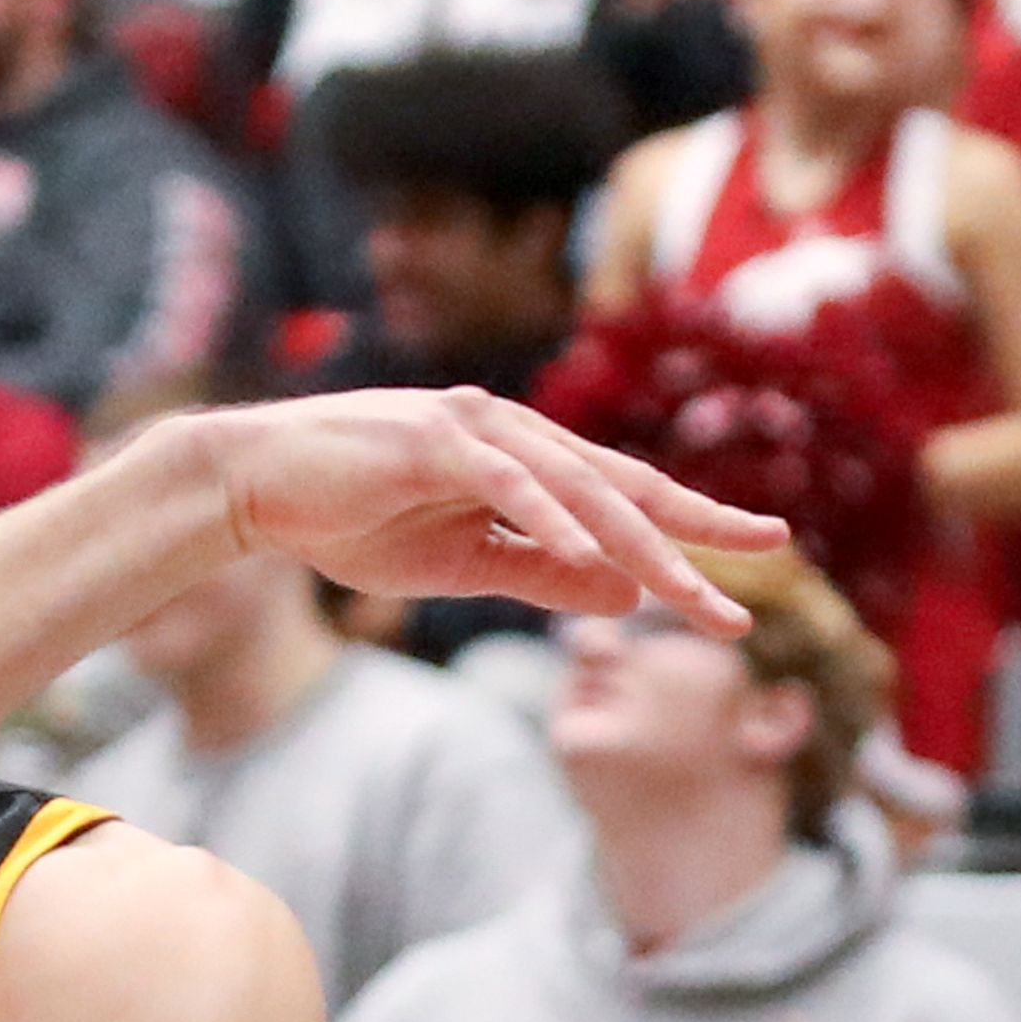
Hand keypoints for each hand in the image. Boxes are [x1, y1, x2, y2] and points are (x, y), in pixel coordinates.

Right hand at [188, 390, 785, 619]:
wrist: (253, 487)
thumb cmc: (349, 519)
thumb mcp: (460, 562)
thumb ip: (542, 571)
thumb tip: (627, 591)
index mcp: (526, 462)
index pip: (625, 497)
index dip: (693, 525)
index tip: (759, 556)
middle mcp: (515, 432)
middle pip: (623, 487)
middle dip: (695, 528)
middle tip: (767, 561)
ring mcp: (476, 430)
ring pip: (580, 486)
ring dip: (637, 538)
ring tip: (686, 588)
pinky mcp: (432, 440)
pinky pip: (509, 484)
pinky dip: (551, 518)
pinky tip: (594, 554)